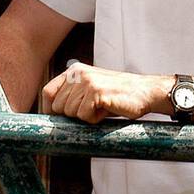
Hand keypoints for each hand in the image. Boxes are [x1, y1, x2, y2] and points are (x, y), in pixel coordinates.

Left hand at [41, 62, 170, 123]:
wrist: (145, 91)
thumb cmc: (117, 96)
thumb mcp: (90, 90)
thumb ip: (72, 96)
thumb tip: (52, 118)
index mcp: (74, 71)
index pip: (47, 92)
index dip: (50, 110)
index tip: (57, 122)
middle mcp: (77, 73)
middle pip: (58, 106)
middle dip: (72, 116)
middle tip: (92, 111)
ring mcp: (86, 81)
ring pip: (70, 113)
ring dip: (85, 117)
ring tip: (101, 109)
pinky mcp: (96, 91)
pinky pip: (84, 116)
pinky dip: (94, 120)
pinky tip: (106, 110)